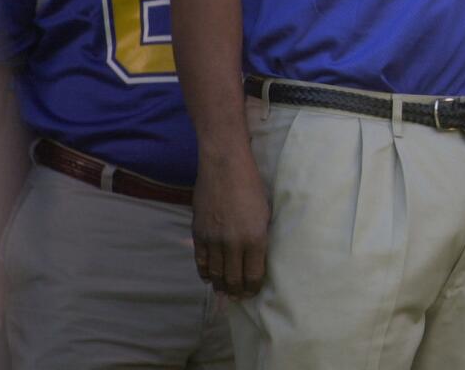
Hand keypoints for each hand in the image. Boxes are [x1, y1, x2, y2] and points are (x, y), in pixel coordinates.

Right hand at [191, 150, 269, 298]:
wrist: (225, 167)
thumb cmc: (252, 186)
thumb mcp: (265, 213)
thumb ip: (260, 237)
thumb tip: (257, 258)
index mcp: (255, 238)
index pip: (253, 275)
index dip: (253, 288)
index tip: (254, 293)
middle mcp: (233, 243)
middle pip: (233, 279)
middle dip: (237, 292)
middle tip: (239, 297)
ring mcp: (213, 239)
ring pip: (215, 274)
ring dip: (221, 285)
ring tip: (225, 291)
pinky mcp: (198, 233)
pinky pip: (200, 262)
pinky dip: (205, 273)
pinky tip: (209, 278)